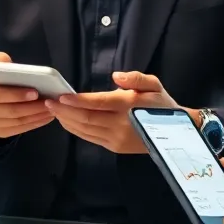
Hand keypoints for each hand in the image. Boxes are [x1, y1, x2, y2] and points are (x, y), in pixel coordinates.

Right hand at [0, 52, 53, 138]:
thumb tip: (6, 61)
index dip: (16, 94)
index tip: (35, 92)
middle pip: (10, 111)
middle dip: (32, 107)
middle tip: (49, 102)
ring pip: (17, 121)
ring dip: (37, 116)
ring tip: (52, 109)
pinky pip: (19, 130)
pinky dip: (35, 124)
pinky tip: (46, 117)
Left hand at [46, 70, 176, 153]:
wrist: (176, 133)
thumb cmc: (162, 105)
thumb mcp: (154, 85)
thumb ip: (136, 78)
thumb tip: (116, 76)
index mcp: (127, 106)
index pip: (96, 103)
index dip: (76, 101)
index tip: (60, 96)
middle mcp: (119, 124)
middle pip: (85, 118)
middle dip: (64, 111)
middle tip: (48, 102)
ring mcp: (115, 138)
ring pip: (84, 130)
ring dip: (66, 120)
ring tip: (52, 111)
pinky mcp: (114, 147)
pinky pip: (89, 138)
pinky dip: (75, 129)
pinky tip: (66, 121)